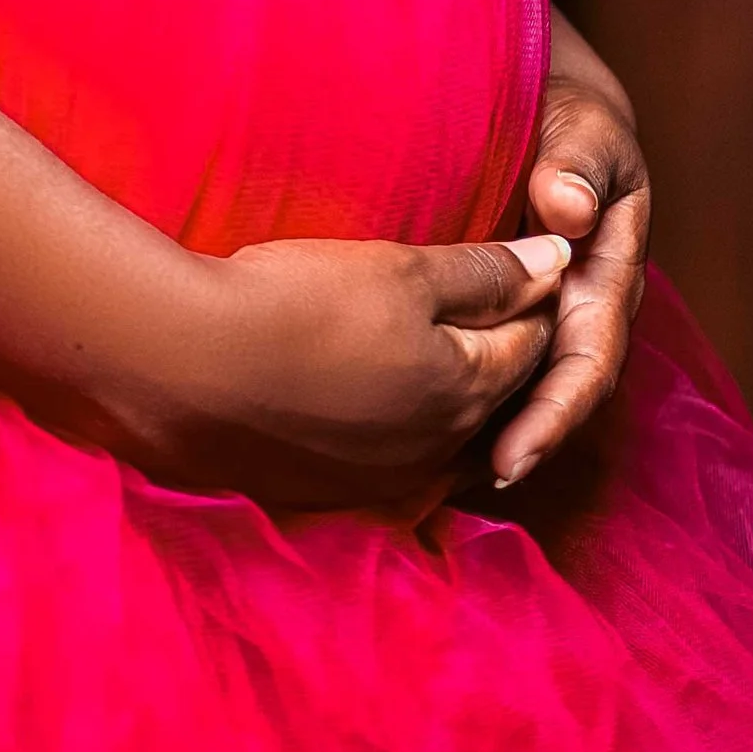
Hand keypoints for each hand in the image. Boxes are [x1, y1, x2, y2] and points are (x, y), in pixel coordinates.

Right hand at [97, 228, 572, 510]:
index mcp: (468, 388)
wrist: (192, 371)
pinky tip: (392, 411)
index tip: (538, 265)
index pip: (532, 341)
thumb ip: (484, 271)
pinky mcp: (339, 492)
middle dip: (514, 354)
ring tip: (458, 363)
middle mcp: (443, 447)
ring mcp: (391, 478)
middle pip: (503, 398)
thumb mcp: (399, 270)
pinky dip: (414, 433)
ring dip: (465, 403)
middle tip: (509, 310)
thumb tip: (559, 260)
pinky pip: (405, 465)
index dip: (538, 297)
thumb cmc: (301, 304)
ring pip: (457, 440)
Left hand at [484, 12, 649, 489]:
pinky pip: (501, 355)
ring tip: (452, 474)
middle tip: (480, 479)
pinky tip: (438, 424)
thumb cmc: (569, 115)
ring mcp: (553, 307)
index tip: (511, 453)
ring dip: (501, 425)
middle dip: (529, 437)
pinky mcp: (516, 302)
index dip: (554, 409)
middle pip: (563, 388)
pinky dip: (477, 391)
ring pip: (531, 381)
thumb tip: (567, 209)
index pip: (588, 358)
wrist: (549, 100)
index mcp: (611, 272)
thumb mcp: (584, 127)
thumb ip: (578, 163)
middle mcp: (588, 303)